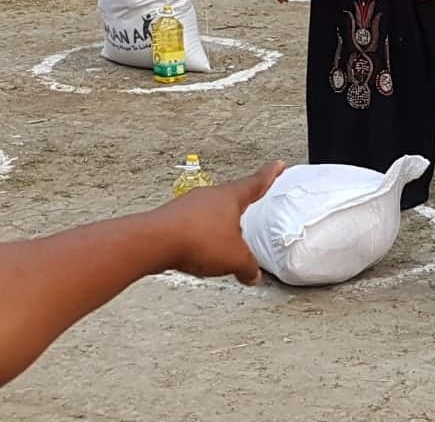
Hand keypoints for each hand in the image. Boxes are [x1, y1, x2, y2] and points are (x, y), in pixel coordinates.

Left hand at [151, 161, 284, 285]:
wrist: (152, 243)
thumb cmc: (196, 240)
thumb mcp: (235, 259)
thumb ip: (248, 267)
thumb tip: (253, 275)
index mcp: (231, 197)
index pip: (256, 182)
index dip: (270, 174)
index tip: (277, 165)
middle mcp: (210, 196)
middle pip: (230, 198)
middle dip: (239, 207)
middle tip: (247, 212)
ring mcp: (187, 205)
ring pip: (208, 212)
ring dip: (215, 225)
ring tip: (219, 244)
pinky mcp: (169, 219)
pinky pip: (190, 225)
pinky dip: (197, 237)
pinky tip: (196, 252)